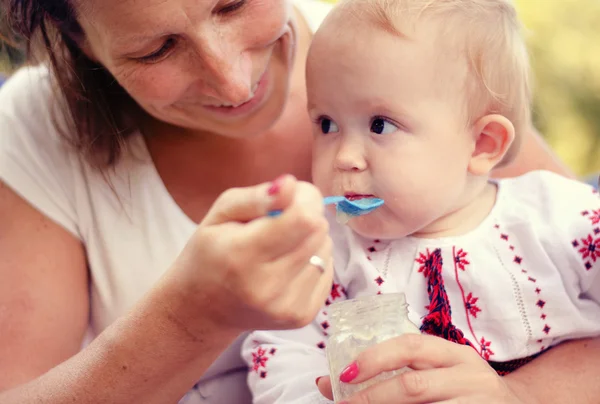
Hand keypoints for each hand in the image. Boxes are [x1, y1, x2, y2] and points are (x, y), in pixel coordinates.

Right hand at [166, 175, 332, 333]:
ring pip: (325, 249)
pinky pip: (327, 271)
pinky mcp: (301, 316)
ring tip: (280, 246)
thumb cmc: (211, 252)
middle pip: (318, 231)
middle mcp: (267, 286)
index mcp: (242, 255)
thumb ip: (256, 197)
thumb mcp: (220, 213)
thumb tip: (292, 185)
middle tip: (281, 220)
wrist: (204, 309)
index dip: (304, 199)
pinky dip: (312, 261)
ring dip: (309, 239)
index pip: (303, 218)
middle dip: (306, 215)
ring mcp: (286, 306)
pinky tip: (287, 265)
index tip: (288, 198)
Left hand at [317, 334, 525, 403]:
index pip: (410, 346)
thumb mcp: (438, 370)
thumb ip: (394, 370)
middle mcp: (469, 375)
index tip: (344, 374)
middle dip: (372, 398)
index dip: (375, 358)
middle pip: (414, 386)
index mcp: (455, 353)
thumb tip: (326, 381)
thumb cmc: (464, 389)